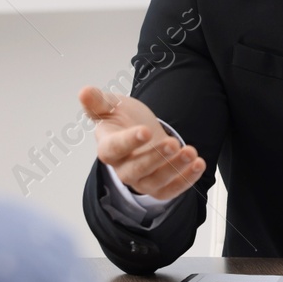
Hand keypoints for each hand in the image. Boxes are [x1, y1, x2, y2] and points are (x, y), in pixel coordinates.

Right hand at [80, 86, 205, 200]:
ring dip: (175, 169)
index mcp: (108, 148)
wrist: (143, 132)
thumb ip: (98, 101)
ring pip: (156, 182)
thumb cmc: (124, 120)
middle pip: (136, 170)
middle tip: (173, 143)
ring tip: (191, 152)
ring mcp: (141, 181)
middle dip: (156, 158)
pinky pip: (171, 190)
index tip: (146, 131)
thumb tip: (84, 91)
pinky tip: (198, 164)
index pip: (114, 149)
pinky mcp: (159, 188)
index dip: (129, 141)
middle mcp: (123, 168)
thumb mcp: (112, 105)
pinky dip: (186, 180)